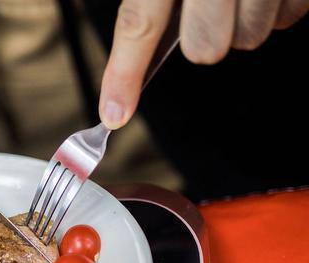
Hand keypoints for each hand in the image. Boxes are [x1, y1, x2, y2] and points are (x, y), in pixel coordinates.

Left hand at [99, 0, 308, 129]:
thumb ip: (146, 3)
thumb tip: (134, 39)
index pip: (139, 24)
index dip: (125, 74)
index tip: (113, 115)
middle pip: (205, 48)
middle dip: (201, 40)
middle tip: (203, 10)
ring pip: (247, 38)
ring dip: (238, 23)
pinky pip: (286, 20)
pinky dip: (273, 11)